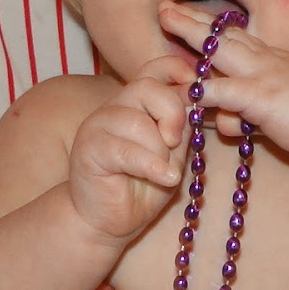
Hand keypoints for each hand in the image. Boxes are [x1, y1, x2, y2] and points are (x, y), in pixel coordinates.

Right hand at [67, 56, 192, 240]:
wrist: (107, 221)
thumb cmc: (143, 186)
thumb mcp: (172, 152)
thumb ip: (182, 125)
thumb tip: (200, 98)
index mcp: (135, 102)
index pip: (154, 69)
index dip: (176, 69)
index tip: (195, 85)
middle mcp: (114, 107)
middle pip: (147, 88)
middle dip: (172, 113)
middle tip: (175, 143)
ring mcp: (97, 126)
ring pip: (137, 122)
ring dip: (159, 151)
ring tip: (162, 172)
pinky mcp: (88, 150)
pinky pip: (126, 150)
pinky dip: (151, 166)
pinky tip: (165, 178)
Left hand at [158, 2, 288, 167]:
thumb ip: (260, 112)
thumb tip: (234, 121)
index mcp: (280, 61)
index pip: (241, 38)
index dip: (216, 28)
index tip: (196, 17)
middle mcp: (270, 61)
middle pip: (224, 34)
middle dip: (194, 20)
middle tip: (166, 7)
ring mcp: (264, 76)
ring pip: (218, 49)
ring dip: (190, 34)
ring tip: (165, 20)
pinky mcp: (261, 99)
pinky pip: (220, 92)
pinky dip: (200, 92)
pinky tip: (184, 91)